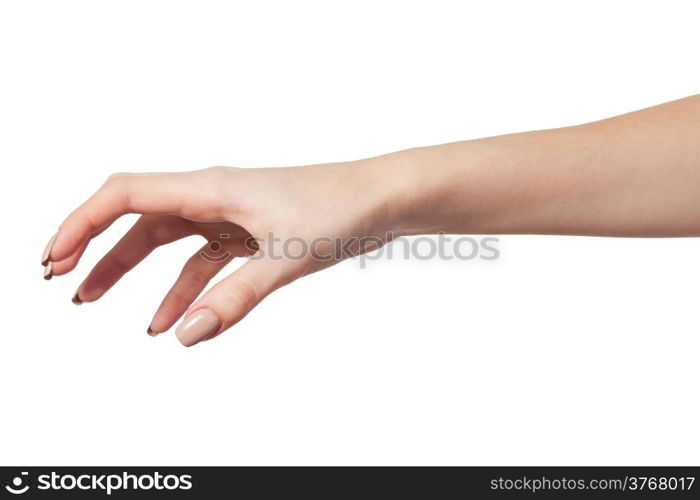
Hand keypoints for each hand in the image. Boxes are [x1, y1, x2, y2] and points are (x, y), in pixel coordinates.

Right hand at [41, 163, 393, 345]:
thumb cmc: (340, 209)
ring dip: (130, 270)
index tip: (56, 258)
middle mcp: (214, 196)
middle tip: (62, 283)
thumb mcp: (286, 257)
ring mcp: (231, 214)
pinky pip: (203, 260)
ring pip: (165, 240)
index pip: (126, 195)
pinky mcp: (250, 232)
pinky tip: (170, 319)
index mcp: (212, 188)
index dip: (82, 223)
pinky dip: (183, 288)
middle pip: (137, 219)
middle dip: (97, 250)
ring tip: (94, 301)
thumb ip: (236, 297)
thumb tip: (187, 333)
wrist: (382, 198)